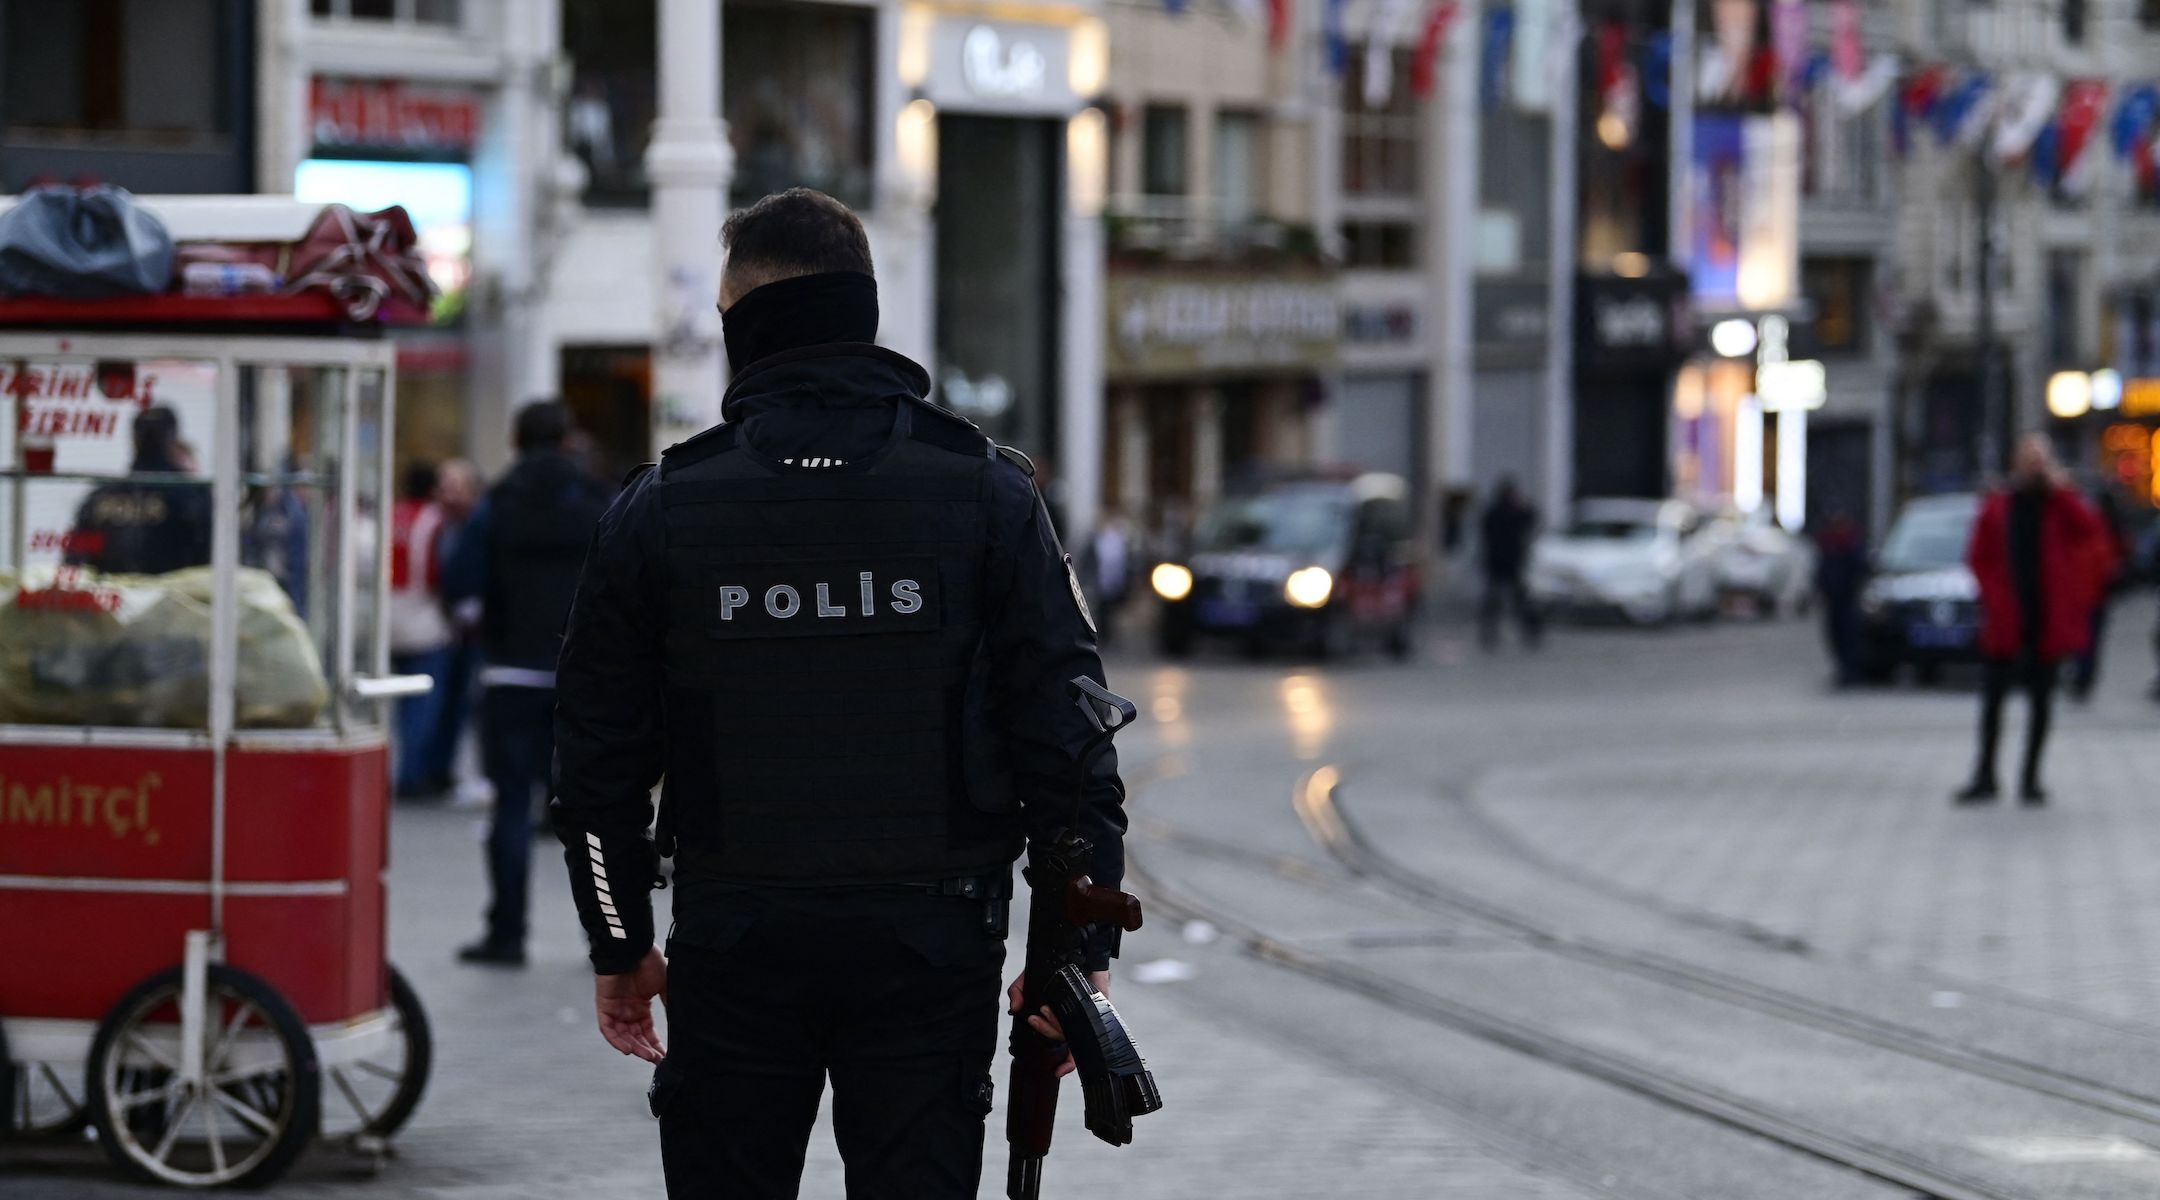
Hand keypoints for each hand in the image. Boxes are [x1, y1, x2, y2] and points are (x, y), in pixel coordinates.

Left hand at [596, 946, 667, 1062]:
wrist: (633, 948)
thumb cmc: (649, 962)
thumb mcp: (665, 986)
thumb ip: (670, 1003)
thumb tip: (680, 1023)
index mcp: (642, 1006)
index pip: (648, 1032)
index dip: (656, 1044)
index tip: (666, 1056)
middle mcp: (628, 1010)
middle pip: (636, 1037)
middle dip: (647, 1050)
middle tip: (658, 1060)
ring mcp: (615, 1009)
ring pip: (623, 1036)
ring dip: (634, 1048)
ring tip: (648, 1056)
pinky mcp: (604, 1006)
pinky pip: (608, 1029)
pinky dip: (617, 1040)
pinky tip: (629, 1049)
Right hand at [1005, 970, 1111, 1079]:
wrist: (1076, 947)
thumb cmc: (1055, 965)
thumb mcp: (1030, 978)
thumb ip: (1018, 992)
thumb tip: (1015, 1008)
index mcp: (1063, 1017)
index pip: (1064, 1042)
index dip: (1063, 1062)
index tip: (1056, 1072)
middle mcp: (1075, 1019)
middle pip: (1063, 1038)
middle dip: (1046, 1030)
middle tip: (1036, 1017)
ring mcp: (1086, 1014)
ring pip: (1072, 1032)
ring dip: (1055, 1026)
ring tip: (1046, 1009)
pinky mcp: (1098, 1006)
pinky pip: (1090, 1026)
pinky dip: (1082, 1036)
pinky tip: (1072, 1041)